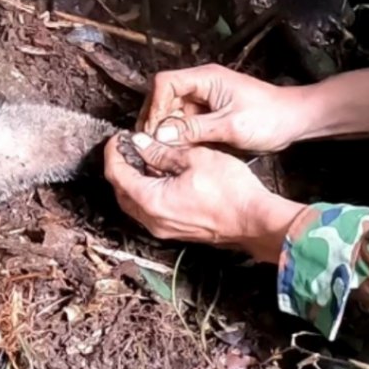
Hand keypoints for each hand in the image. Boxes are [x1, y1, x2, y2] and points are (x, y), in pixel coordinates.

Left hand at [103, 133, 306, 262]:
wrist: (254, 220)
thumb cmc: (232, 192)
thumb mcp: (195, 158)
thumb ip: (163, 151)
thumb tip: (142, 144)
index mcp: (152, 201)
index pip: (116, 174)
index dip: (114, 151)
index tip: (119, 137)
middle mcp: (153, 220)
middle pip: (121, 191)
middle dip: (121, 165)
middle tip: (128, 146)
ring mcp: (164, 229)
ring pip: (134, 202)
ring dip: (134, 179)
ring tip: (144, 157)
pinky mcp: (176, 230)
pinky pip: (150, 210)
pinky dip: (148, 191)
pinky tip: (160, 175)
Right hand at [138, 64, 309, 154]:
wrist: (295, 120)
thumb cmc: (270, 116)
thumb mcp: (231, 125)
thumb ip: (195, 129)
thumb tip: (161, 133)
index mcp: (206, 78)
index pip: (165, 83)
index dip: (154, 106)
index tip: (154, 129)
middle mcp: (202, 86)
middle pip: (165, 98)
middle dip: (157, 120)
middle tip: (153, 144)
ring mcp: (206, 99)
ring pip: (174, 113)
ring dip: (169, 131)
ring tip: (166, 151)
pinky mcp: (211, 114)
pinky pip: (187, 123)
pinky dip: (182, 137)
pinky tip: (181, 151)